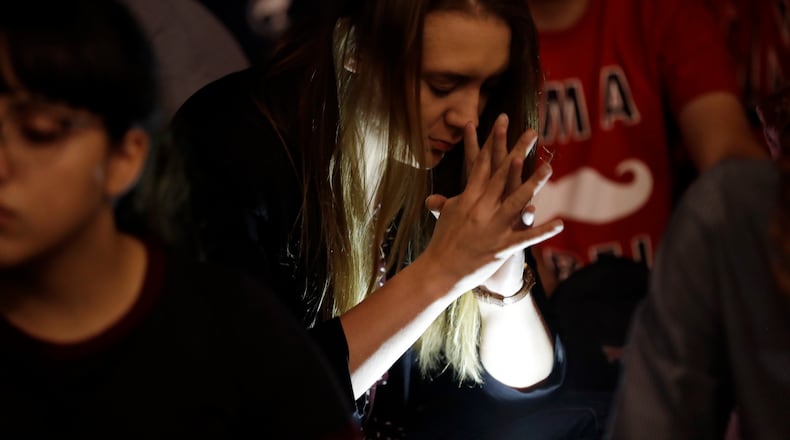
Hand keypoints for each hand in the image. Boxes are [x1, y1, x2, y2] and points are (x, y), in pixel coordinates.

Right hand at [423, 114, 562, 296]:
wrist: (439, 271)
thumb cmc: (442, 243)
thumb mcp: (444, 218)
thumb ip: (443, 204)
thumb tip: (433, 199)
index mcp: (468, 198)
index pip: (482, 163)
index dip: (492, 140)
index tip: (501, 120)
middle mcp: (480, 208)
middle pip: (502, 174)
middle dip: (517, 151)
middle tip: (531, 132)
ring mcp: (492, 227)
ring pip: (516, 200)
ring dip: (533, 183)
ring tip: (549, 167)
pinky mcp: (501, 247)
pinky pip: (525, 237)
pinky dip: (542, 231)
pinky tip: (559, 223)